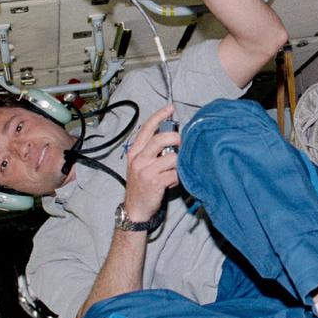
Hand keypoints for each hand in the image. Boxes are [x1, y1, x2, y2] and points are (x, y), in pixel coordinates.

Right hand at [121, 104, 180, 223]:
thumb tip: (174, 138)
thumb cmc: (142, 185)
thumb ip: (153, 152)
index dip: (159, 116)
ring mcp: (145, 171)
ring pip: (171, 157)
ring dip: (179, 162)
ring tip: (177, 170)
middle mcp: (138, 159)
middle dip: (175, 138)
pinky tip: (175, 180)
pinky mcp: (155, 182)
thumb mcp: (141, 165)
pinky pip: (175, 173)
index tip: (171, 108)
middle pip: (160, 139)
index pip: (146, 128)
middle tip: (183, 142)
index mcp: (134, 151)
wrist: (135, 209)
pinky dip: (179, 176)